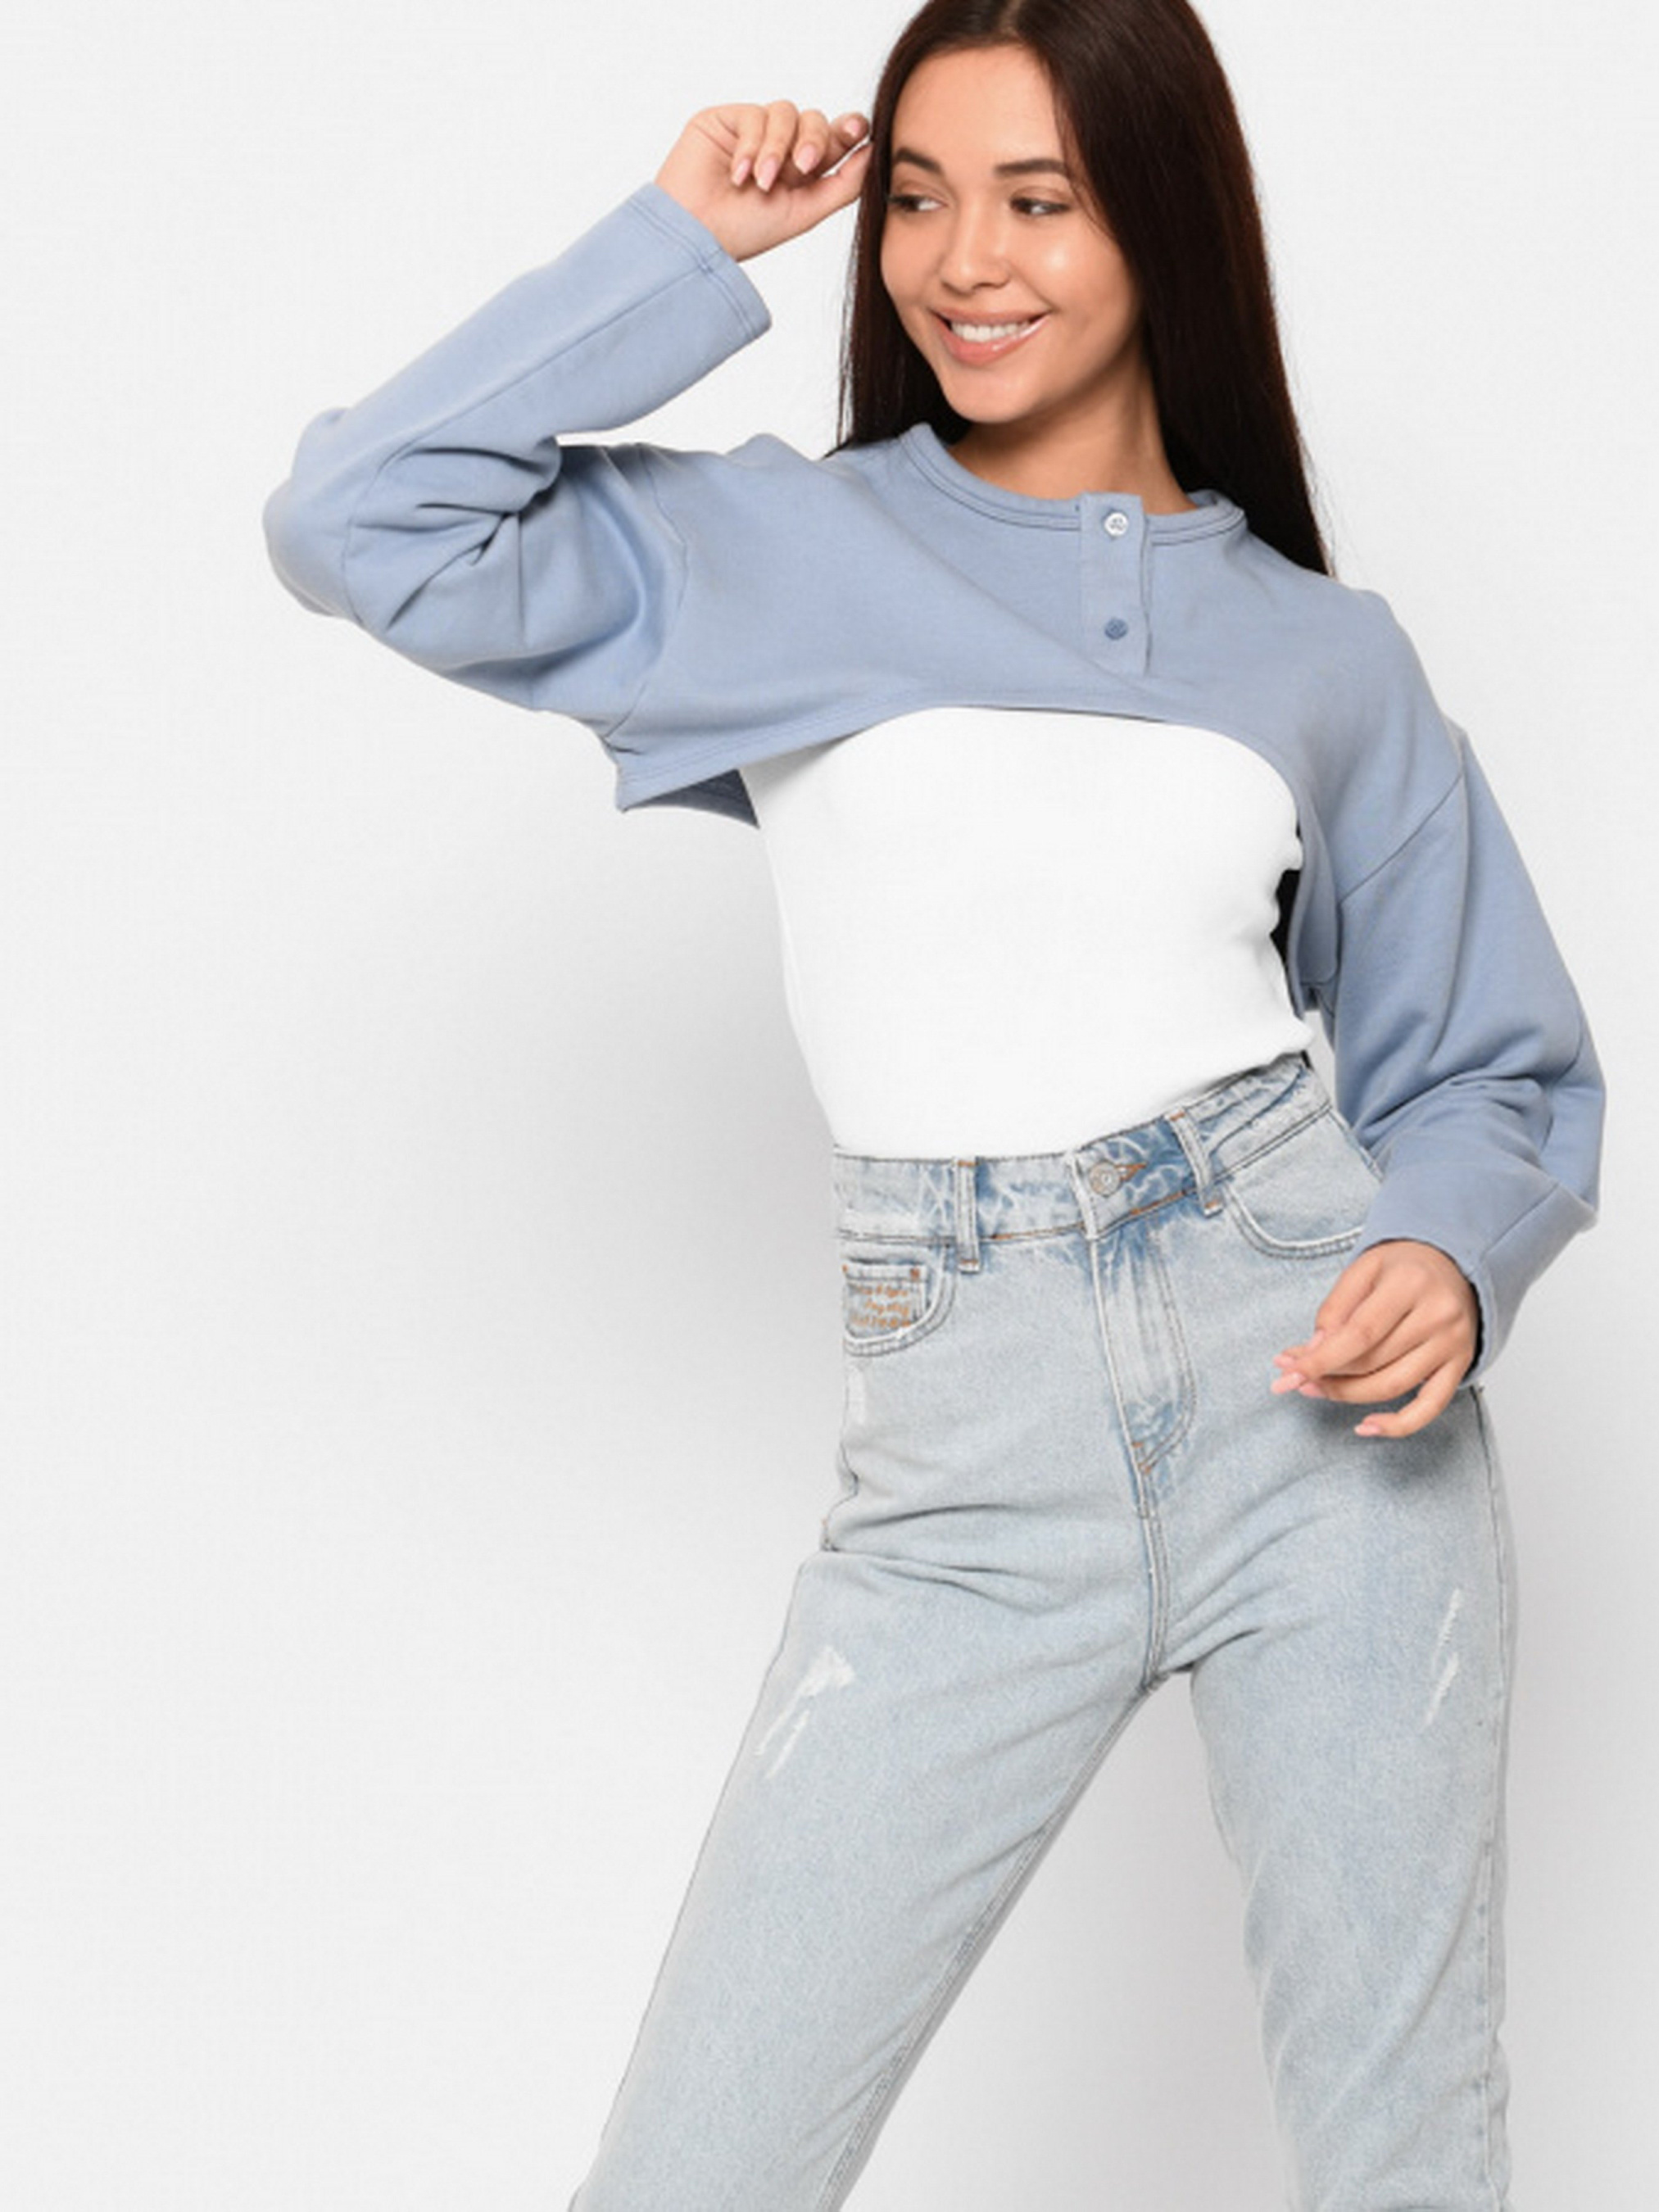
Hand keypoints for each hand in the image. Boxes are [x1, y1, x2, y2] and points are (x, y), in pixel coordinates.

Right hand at [655, 101, 872, 262]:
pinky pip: (754, 115)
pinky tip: (739, 175)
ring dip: (777, 148)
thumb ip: (843, 185)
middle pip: (814, 120)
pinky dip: (751, 146)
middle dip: (813, 140)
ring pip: (786, 113)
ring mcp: (753, 131)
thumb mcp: (806, 213)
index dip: (849, 129)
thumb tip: (873, 151)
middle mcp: (780, 147)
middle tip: (802, 167)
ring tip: (761, 182)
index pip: (833, 138)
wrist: (697, 235)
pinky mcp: (727, 119)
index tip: (859, 130)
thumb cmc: (746, 232)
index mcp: (802, 170)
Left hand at [1270, 1239, 1479, 1438]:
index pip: (1360, 1333)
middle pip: (1372, 1362)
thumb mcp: (1363, 1269)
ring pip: (1392, 1387)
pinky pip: (1430, 1408)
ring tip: (1317, 1390)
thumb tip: (1314, 1350)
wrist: (1455, 1265)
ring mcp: (1452, 1344)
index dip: (1321, 1358)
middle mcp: (1437, 1315)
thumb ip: (1336, 1308)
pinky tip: (1366, 1427)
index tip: (1289, 1371)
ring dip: (1347, 1396)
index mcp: (1411, 1283)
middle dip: (1327, 1375)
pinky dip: (1398, 1425)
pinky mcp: (1460, 1365)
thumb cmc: (1403, 1268)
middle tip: (1295, 1377)